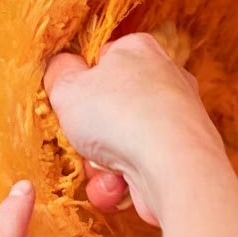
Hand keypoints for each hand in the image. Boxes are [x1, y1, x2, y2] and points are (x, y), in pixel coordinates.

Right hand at [44, 32, 222, 224]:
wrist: (174, 167)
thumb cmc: (120, 117)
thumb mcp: (68, 88)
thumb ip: (58, 73)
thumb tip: (59, 66)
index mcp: (139, 51)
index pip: (103, 60)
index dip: (80, 84)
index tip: (71, 103)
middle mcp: (164, 81)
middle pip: (109, 110)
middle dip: (90, 136)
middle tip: (83, 142)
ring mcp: (175, 121)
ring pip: (120, 145)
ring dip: (101, 166)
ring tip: (105, 169)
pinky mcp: (179, 157)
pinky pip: (138, 170)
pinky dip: (122, 183)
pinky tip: (121, 185)